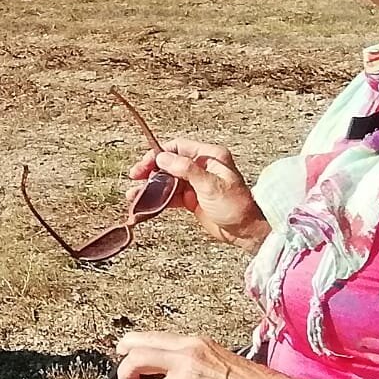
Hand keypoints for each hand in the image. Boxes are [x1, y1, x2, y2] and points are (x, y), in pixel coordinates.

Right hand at [128, 138, 269, 250]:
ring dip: (150, 185)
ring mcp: (195, 183)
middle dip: (150, 169)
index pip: (178, 147)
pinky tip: (144, 202)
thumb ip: (187, 170)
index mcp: (210, 156)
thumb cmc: (235, 206)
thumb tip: (163, 157)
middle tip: (135, 176)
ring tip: (133, 194)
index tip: (145, 165)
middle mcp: (201, 166)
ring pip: (166, 179)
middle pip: (169, 162)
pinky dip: (157, 198)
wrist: (245, 231)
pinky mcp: (191, 198)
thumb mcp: (211, 185)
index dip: (159, 154)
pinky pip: (170, 195)